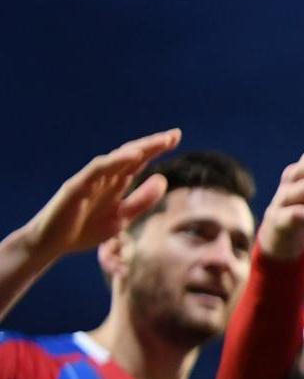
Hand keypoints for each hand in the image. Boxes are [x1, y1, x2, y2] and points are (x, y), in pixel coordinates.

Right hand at [17, 130, 181, 262]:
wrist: (52, 244)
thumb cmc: (84, 229)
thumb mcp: (122, 217)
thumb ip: (141, 200)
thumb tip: (163, 179)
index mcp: (116, 183)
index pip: (139, 161)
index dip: (156, 149)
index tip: (175, 137)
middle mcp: (104, 177)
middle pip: (131, 155)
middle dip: (152, 144)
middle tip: (174, 134)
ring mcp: (90, 180)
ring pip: (116, 158)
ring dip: (138, 149)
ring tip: (160, 141)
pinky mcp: (76, 186)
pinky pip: (97, 169)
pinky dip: (115, 161)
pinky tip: (133, 155)